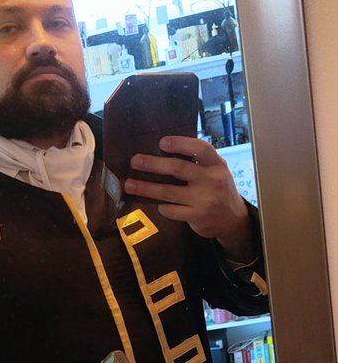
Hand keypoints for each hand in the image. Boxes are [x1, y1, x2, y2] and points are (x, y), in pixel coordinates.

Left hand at [124, 136, 253, 261]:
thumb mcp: (216, 171)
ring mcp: (204, 199)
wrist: (233, 219)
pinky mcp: (196, 216)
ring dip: (146, 187)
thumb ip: (199, 162)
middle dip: (153, 164)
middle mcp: (212, 180)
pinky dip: (161, 206)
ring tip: (129, 184)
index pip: (199, 149)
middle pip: (178, 168)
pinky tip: (156, 203)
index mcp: (216, 164)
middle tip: (135, 161)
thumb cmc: (219, 190)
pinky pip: (171, 210)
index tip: (161, 143)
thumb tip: (165, 151)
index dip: (180, 143)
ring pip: (168, 192)